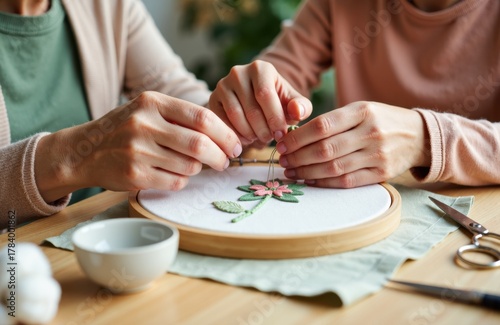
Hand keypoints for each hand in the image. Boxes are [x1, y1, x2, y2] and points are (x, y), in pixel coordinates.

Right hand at [35, 91, 241, 201]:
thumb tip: (226, 134)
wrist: (84, 151)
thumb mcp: (149, 110)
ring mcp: (137, 151)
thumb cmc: (126, 129)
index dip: (225, 134)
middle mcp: (144, 124)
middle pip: (199, 144)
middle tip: (226, 161)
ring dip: (198, 169)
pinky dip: (182, 180)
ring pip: (189, 166)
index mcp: (152, 102)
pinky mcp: (134, 175)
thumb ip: (182, 117)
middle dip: (220, 156)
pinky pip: (175, 182)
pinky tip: (174, 174)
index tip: (236, 145)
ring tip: (191, 165)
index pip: (202, 117)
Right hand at [209, 60, 312, 145]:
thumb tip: (297, 111)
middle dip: (263, 129)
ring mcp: (223, 85)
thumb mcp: (293, 103)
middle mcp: (239, 72)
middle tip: (270, 139)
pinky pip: (221, 121)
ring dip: (249, 133)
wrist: (255, 101)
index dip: (274, 118)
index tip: (281, 134)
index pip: (265, 94)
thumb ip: (302, 107)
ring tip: (258, 139)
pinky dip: (234, 134)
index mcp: (261, 68)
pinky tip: (245, 139)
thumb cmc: (278, 103)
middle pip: (250, 108)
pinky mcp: (212, 99)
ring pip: (235, 116)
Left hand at [276, 101, 430, 187]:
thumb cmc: (381, 120)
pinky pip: (347, 181)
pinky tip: (310, 179)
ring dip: (306, 172)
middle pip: (325, 149)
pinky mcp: (382, 174)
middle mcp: (370, 132)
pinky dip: (324, 182)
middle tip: (282, 161)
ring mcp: (377, 155)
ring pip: (333, 167)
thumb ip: (333, 120)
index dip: (297, 137)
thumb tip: (296, 135)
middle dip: (297, 157)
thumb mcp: (362, 109)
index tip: (282, 144)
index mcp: (362, 111)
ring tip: (291, 172)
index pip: (322, 126)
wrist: (419, 136)